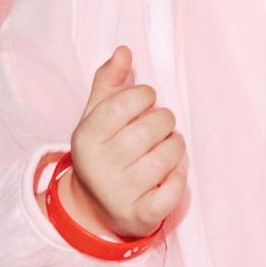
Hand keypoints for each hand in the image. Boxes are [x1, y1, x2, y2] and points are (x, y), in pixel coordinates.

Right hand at [68, 47, 185, 244]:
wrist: (94, 207)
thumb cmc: (103, 151)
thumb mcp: (97, 116)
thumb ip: (109, 81)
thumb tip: (124, 50)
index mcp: (86, 137)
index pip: (124, 104)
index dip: (145, 96)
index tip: (147, 100)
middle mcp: (100, 166)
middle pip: (150, 129)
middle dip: (164, 121)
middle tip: (160, 125)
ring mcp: (119, 193)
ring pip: (167, 158)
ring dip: (175, 147)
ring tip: (167, 146)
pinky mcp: (140, 216)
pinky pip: (172, 193)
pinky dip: (179, 179)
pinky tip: (171, 173)